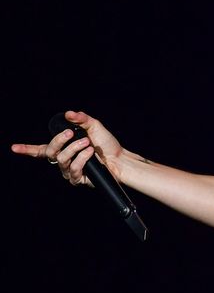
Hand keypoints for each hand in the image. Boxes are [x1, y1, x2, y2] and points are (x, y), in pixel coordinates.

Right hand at [10, 110, 125, 187]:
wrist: (121, 159)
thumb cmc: (107, 145)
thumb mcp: (94, 127)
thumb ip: (81, 119)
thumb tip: (69, 113)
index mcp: (64, 149)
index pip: (41, 150)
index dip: (27, 149)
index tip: (14, 147)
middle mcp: (64, 161)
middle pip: (50, 152)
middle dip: (59, 140)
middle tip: (71, 133)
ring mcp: (69, 171)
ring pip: (62, 159)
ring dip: (75, 148)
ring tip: (88, 143)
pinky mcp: (78, 179)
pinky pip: (73, 168)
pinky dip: (82, 158)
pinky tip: (91, 153)